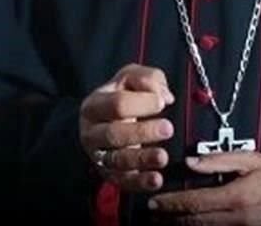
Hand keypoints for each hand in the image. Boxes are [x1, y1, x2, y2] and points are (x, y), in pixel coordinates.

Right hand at [79, 63, 175, 192]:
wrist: (101, 121)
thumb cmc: (121, 96)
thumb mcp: (130, 78)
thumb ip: (147, 78)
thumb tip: (164, 96)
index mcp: (95, 105)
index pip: (116, 104)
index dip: (141, 103)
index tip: (162, 103)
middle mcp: (92, 132)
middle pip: (114, 134)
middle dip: (142, 132)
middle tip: (168, 128)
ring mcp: (98, 155)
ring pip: (118, 160)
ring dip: (142, 159)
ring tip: (163, 157)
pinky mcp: (109, 174)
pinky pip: (123, 181)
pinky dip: (140, 182)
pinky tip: (156, 179)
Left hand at [147, 152, 260, 224]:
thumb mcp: (250, 160)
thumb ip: (219, 160)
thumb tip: (192, 161)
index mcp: (235, 197)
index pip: (193, 203)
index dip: (170, 203)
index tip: (154, 201)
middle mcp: (235, 219)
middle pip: (193, 222)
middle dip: (170, 219)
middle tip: (152, 214)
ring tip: (163, 222)